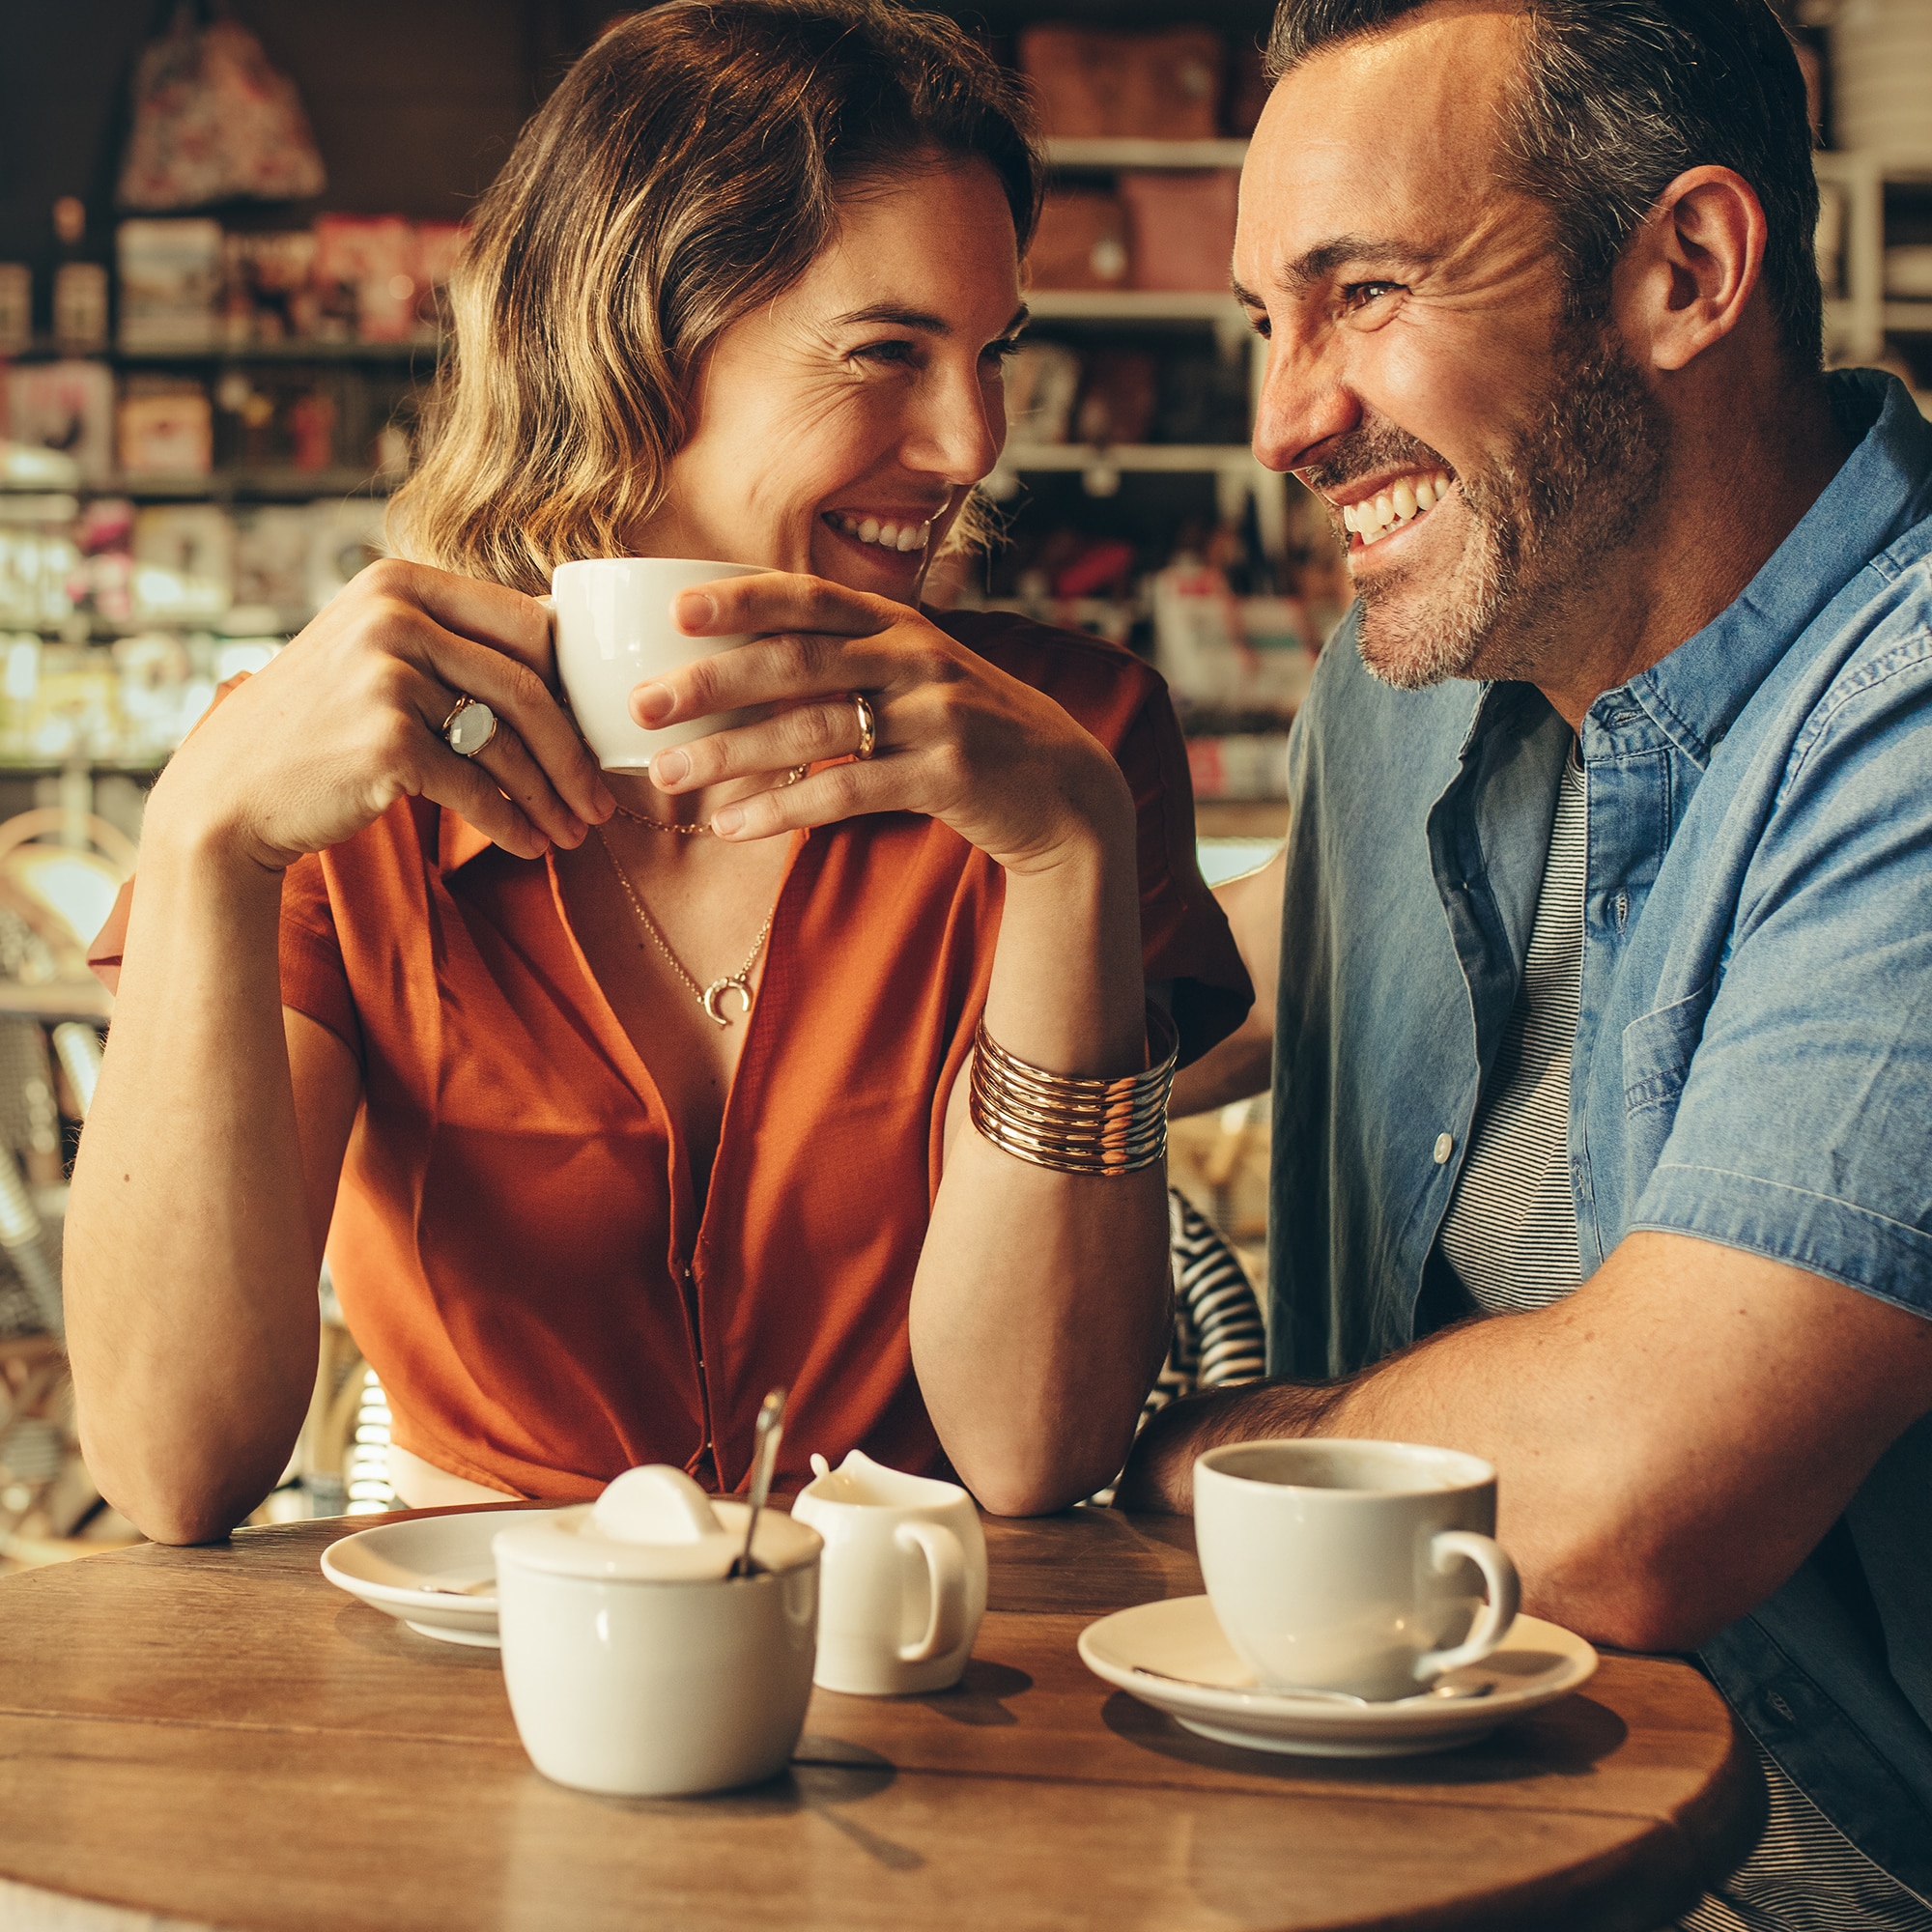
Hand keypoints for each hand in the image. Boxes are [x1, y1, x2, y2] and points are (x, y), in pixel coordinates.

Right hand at [146, 560, 613, 871]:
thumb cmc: (320, 728)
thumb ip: (450, 641)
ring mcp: (386, 677)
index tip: (597, 735)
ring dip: (551, 799)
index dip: (574, 687)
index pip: (528, 626)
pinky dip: (511, 824)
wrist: (230, 792)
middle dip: (574, 756)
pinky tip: (530, 846)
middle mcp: (393, 617)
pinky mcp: (386, 741)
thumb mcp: (376, 655)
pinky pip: (476, 789)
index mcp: (401, 582)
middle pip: (529, 689)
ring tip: (574, 834)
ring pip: (507, 745)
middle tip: (602, 802)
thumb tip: (562, 647)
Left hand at [638, 573, 1132, 872]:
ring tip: (668, 774)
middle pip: (798, 660)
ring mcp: (936, 715)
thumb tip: (737, 668)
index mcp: (900, 624)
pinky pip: (848, 791)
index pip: (810, 598)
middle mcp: (917, 658)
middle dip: (712, 682)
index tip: (674, 609)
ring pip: (814, 728)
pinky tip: (734, 825)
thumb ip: (847, 661)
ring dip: (732, 753)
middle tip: (643, 706)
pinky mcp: (948, 775)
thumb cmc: (967, 730)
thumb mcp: (917, 676)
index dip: (742, 598)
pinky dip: (784, 809)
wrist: (1063, 789)